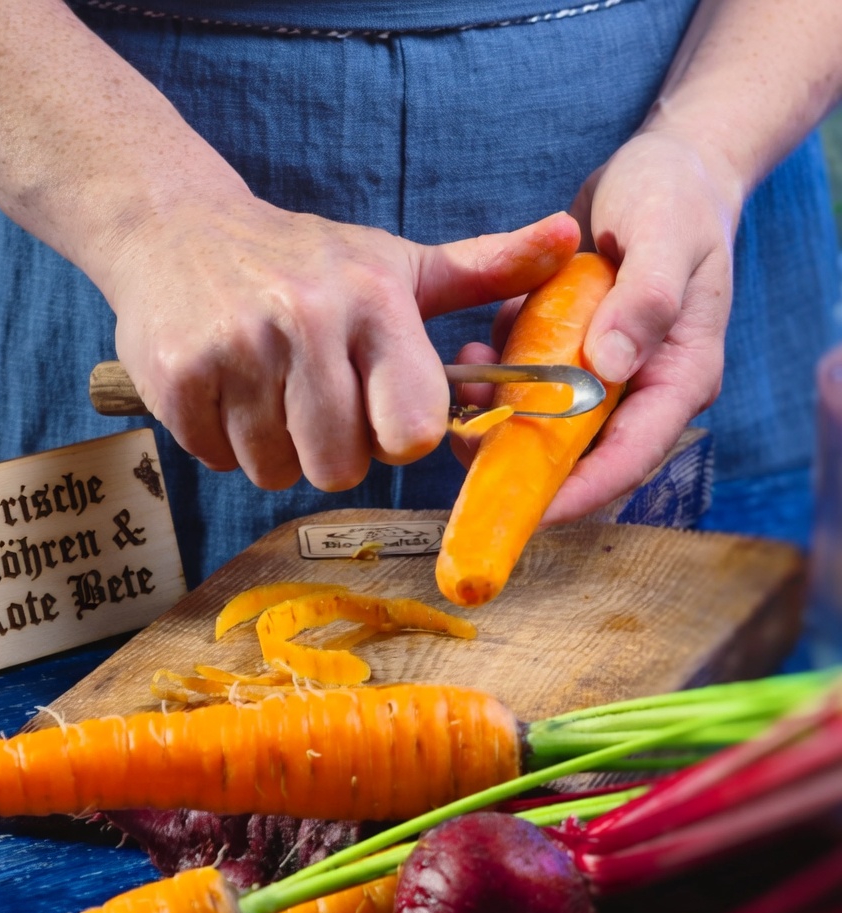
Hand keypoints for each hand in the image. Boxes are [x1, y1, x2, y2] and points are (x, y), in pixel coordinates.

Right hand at [107, 191, 579, 491]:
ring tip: (268, 389)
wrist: (175, 226)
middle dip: (332, 452)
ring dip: (275, 449)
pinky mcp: (177, 379)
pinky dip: (222, 440)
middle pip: (340, 468)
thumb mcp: (397, 262)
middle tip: (315, 402)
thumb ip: (486, 269)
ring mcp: (235, 351)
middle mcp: (306, 321)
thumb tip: (570, 241)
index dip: (398, 438)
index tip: (380, 412)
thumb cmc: (306, 259)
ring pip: (276, 472)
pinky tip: (224, 387)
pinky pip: (218, 461)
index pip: (413, 430)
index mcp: (374, 302)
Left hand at [453, 129, 740, 522]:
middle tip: (467, 450)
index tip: (526, 508)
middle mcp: (644, 390)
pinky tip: (482, 346)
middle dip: (524, 462)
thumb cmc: (675, 196)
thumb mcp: (666, 236)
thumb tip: (611, 368)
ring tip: (466, 388)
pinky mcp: (577, 359)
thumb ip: (645, 300)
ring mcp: (609, 378)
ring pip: (551, 427)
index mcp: (679, 377)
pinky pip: (535, 387)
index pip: (630, 457)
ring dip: (503, 417)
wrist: (665, 169)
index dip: (579, 491)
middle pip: (584, 457)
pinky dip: (503, 376)